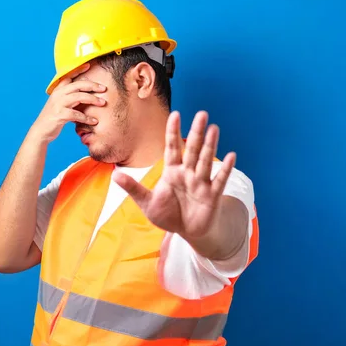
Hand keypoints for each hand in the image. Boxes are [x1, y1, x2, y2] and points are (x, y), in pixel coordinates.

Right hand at [32, 63, 106, 142]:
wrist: (41, 131)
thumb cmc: (53, 118)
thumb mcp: (60, 104)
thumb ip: (69, 97)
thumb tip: (84, 91)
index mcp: (58, 90)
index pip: (68, 76)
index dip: (78, 70)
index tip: (89, 65)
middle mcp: (58, 95)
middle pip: (78, 85)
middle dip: (92, 85)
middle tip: (104, 88)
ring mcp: (58, 104)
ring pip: (79, 97)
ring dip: (93, 99)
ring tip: (103, 103)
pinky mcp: (60, 115)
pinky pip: (77, 114)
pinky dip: (87, 118)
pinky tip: (94, 121)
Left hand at [112, 110, 235, 240]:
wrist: (187, 232)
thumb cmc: (167, 214)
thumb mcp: (146, 202)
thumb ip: (133, 188)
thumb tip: (114, 175)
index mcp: (171, 171)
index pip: (172, 148)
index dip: (173, 132)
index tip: (175, 114)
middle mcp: (187, 173)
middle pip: (192, 149)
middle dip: (196, 133)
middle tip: (202, 114)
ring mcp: (201, 183)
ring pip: (205, 161)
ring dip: (210, 146)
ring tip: (214, 128)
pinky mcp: (212, 195)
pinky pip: (219, 180)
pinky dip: (224, 169)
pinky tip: (231, 155)